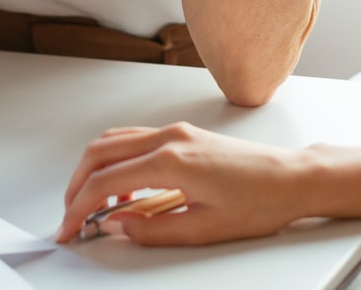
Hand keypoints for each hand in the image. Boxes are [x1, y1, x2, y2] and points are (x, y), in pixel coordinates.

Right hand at [55, 122, 313, 245]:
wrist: (291, 178)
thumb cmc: (260, 201)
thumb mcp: (203, 229)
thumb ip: (153, 230)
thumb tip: (118, 226)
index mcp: (171, 161)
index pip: (105, 182)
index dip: (79, 208)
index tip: (69, 229)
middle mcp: (170, 138)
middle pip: (100, 152)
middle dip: (77, 185)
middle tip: (72, 217)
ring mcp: (177, 131)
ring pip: (115, 141)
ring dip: (95, 171)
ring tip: (94, 206)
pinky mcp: (184, 134)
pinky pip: (135, 141)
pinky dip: (117, 162)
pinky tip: (126, 192)